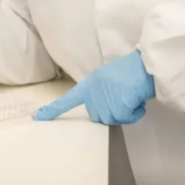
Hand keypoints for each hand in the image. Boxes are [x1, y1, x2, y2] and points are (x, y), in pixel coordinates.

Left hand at [33, 51, 155, 124]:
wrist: (147, 64)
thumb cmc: (132, 71)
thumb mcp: (109, 79)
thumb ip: (101, 93)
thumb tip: (105, 110)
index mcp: (90, 83)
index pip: (68, 99)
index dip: (53, 110)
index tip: (38, 117)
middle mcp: (93, 90)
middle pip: (98, 117)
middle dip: (113, 112)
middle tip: (125, 98)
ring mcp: (105, 96)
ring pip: (112, 119)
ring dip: (126, 113)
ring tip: (132, 97)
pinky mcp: (118, 102)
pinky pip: (126, 118)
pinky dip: (135, 113)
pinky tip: (138, 100)